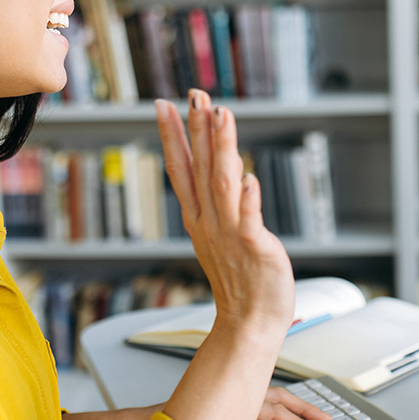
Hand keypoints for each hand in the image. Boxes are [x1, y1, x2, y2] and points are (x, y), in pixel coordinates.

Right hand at [157, 91, 294, 340]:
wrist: (248, 324)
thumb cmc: (240, 281)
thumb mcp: (220, 233)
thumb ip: (221, 199)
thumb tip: (227, 166)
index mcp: (199, 218)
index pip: (181, 169)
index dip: (172, 136)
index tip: (163, 105)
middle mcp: (209, 222)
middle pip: (199, 168)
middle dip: (196, 129)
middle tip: (193, 95)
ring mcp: (231, 234)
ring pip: (222, 183)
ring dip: (221, 148)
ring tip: (220, 115)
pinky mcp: (254, 247)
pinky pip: (250, 220)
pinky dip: (247, 199)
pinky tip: (248, 178)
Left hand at [242, 387, 331, 419]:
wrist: (164, 416)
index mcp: (239, 403)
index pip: (277, 412)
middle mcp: (240, 392)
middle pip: (280, 397)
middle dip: (304, 408)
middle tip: (325, 419)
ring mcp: (236, 389)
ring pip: (272, 392)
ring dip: (292, 402)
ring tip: (311, 412)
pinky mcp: (233, 390)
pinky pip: (261, 392)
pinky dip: (277, 400)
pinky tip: (284, 408)